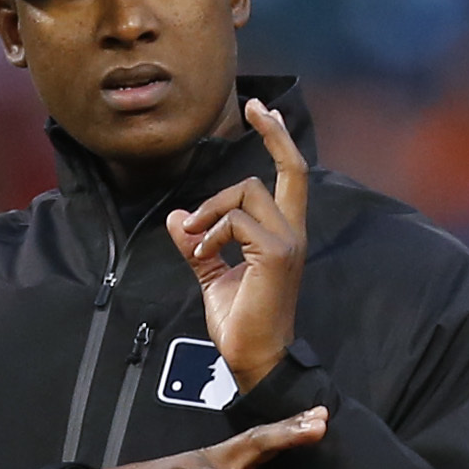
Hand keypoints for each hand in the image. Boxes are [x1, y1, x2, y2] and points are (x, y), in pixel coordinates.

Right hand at [57, 410, 326, 468]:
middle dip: (292, 430)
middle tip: (323, 419)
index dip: (291, 435)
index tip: (322, 421)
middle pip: (261, 440)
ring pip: (243, 452)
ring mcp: (197, 468)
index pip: (264, 449)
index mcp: (225, 467)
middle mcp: (216, 460)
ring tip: (305, 436)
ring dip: (276, 443)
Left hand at [169, 96, 308, 388]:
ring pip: (247, 191)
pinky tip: (201, 251)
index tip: (263, 109)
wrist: (254, 359)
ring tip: (194, 238)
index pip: (291, 175)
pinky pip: (235, 221)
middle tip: (251, 110)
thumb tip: (176, 218)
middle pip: (286, 168)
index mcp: (283, 235)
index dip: (279, 138)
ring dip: (211, 209)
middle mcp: (292, 233)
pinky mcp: (274, 255)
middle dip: (268, 137)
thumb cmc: (241, 324)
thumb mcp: (214, 277)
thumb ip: (199, 246)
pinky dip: (210, 232)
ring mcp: (287, 243)